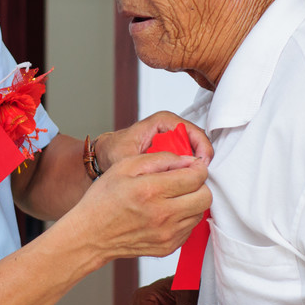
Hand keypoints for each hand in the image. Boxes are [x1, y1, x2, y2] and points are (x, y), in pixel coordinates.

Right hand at [67, 151, 210, 260]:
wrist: (91, 235)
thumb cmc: (104, 200)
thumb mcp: (125, 166)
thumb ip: (160, 158)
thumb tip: (186, 160)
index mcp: (152, 190)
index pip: (197, 176)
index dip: (196, 167)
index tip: (190, 166)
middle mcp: (163, 215)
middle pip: (205, 196)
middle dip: (199, 185)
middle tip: (184, 181)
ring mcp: (167, 234)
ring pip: (200, 213)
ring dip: (191, 202)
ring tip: (171, 197)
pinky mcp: (168, 247)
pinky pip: (189, 228)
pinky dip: (183, 218)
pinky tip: (165, 212)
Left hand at [95, 112, 212, 171]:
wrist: (103, 158)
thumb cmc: (113, 151)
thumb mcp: (127, 156)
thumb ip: (144, 161)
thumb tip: (164, 171)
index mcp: (161, 122)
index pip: (190, 128)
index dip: (200, 145)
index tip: (202, 161)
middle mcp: (169, 130)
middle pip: (196, 141)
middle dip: (200, 158)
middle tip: (201, 175)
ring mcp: (171, 142)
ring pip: (193, 152)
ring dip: (195, 166)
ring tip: (193, 181)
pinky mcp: (171, 154)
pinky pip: (186, 161)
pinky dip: (188, 171)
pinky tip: (185, 183)